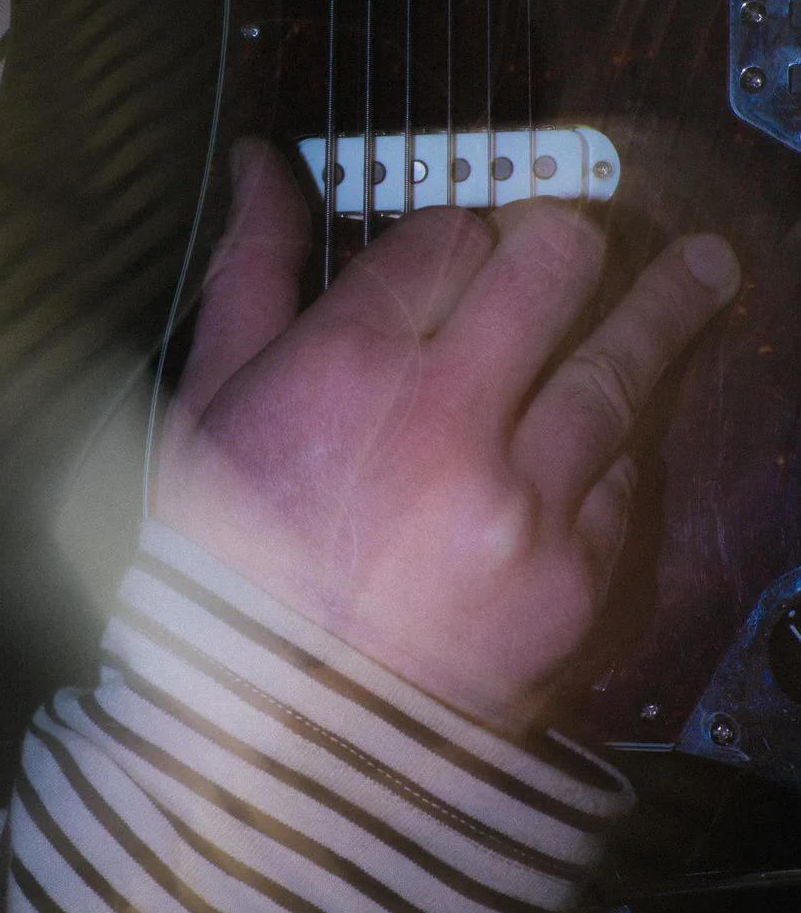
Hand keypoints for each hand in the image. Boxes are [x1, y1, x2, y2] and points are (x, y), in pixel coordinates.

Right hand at [155, 141, 741, 732]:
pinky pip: (623, 480)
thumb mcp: (209, 407)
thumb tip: (265, 163)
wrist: (266, 748)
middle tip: (593, 229)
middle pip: (554, 265)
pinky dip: (618, 450)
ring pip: (623, 363)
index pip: (447, 235)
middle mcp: (447, 419)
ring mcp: (524, 502)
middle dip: (573, 237)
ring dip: (668, 303)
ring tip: (703, 267)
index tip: (469, 240)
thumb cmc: (219, 575)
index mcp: (346, 366)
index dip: (461, 227)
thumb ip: (254, 271)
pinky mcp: (576, 580)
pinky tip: (619, 430)